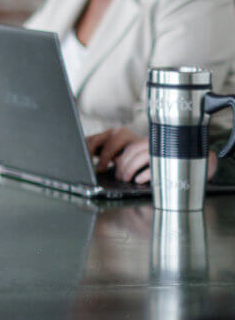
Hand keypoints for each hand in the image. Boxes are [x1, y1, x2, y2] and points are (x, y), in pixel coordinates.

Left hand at [86, 128, 217, 183]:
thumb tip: (118, 165)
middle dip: (122, 165)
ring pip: (142, 156)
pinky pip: (156, 166)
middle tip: (119, 176)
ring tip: (126, 178)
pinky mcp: (175, 159)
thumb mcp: (156, 156)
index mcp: (152, 139)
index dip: (118, 157)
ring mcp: (166, 149)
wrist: (205, 162)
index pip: (129, 145)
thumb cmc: (177, 161)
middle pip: (132, 151)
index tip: (113, 168)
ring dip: (130, 169)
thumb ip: (141, 158)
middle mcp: (158, 142)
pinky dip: (145, 174)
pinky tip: (139, 180)